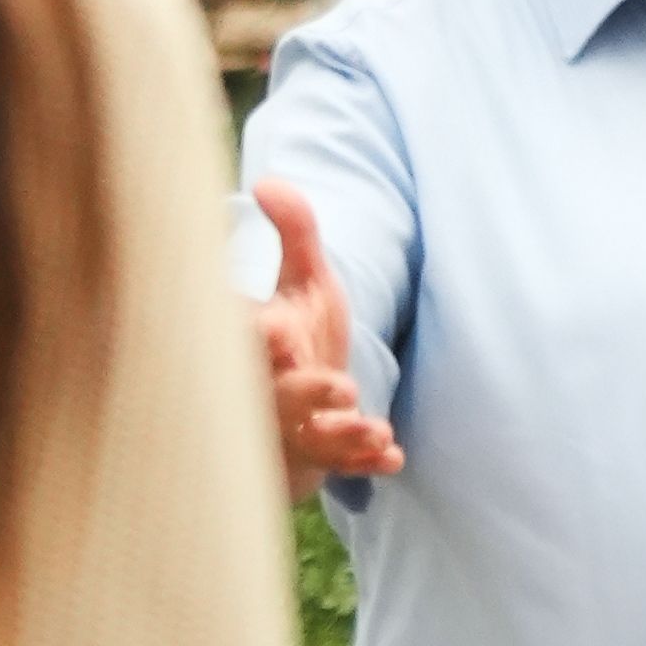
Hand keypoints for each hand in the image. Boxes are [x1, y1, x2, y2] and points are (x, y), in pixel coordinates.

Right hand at [253, 181, 400, 495]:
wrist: (308, 395)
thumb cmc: (302, 330)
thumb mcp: (303, 278)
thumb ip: (294, 230)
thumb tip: (265, 180)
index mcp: (262, 345)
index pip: (251, 344)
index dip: (263, 339)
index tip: (280, 331)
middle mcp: (274, 389)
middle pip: (282, 397)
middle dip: (307, 393)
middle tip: (342, 386)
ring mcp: (301, 425)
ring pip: (315, 438)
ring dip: (344, 436)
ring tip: (376, 429)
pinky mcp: (328, 452)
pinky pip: (344, 464)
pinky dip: (367, 463)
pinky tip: (395, 457)